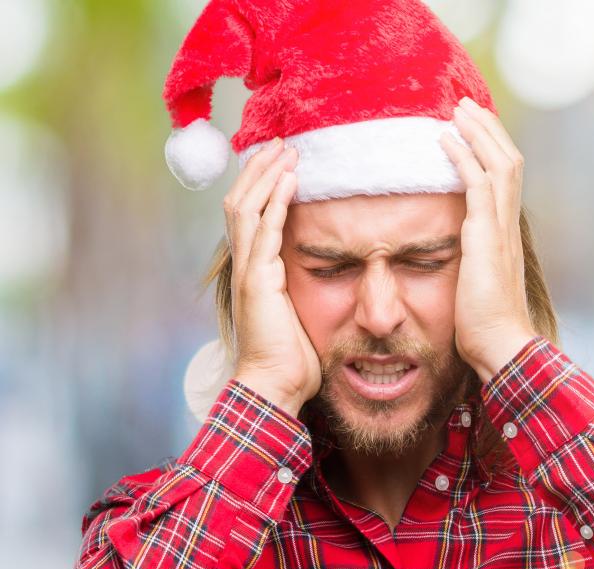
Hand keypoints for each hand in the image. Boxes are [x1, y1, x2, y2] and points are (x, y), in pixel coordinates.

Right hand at [223, 138, 320, 416]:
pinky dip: (276, 201)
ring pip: (247, 208)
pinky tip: (290, 179)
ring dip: (266, 175)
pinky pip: (265, 230)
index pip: (250, 215)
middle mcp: (246, 265)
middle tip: (280, 143)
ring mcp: (248, 271)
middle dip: (260, 170)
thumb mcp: (302, 312)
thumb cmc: (292, 357)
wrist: (275, 385)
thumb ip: (307, 288)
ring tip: (285, 150)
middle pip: (241, 202)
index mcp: (255, 270)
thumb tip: (336, 275)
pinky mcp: (258, 280)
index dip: (262, 185)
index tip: (282, 162)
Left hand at [440, 97, 537, 382]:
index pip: (506, 179)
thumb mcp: (477, 286)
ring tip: (457, 110)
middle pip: (509, 161)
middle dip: (488, 130)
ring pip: (498, 164)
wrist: (502, 346)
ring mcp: (500, 229)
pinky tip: (443, 139)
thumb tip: (458, 261)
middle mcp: (508, 225)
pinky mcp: (486, 236)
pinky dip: (462, 157)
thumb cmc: (486, 328)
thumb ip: (472, 265)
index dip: (493, 150)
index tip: (474, 129)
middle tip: (466, 106)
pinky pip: (476, 184)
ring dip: (477, 133)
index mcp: (506, 234)